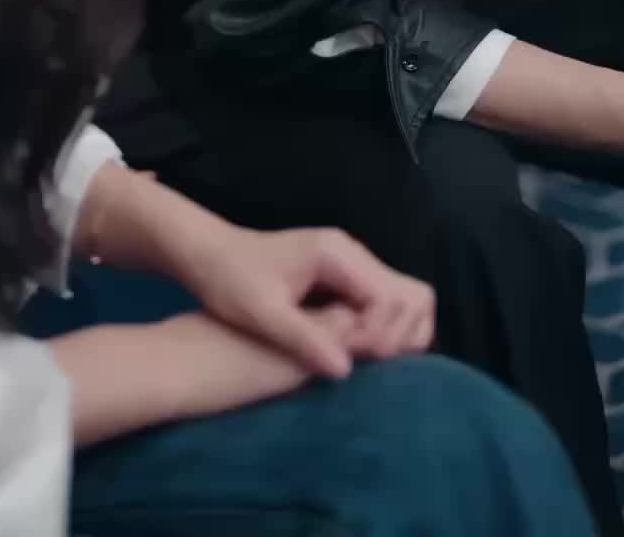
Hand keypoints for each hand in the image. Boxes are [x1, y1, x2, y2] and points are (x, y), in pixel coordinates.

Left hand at [185, 224, 435, 378]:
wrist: (210, 253)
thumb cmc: (229, 279)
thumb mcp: (260, 313)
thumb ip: (304, 337)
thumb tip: (346, 371)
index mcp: (337, 255)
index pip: (393, 298)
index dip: (382, 336)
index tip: (351, 356)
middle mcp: (353, 254)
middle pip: (414, 296)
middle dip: (398, 337)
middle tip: (361, 361)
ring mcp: (353, 264)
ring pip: (405, 301)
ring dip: (394, 336)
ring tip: (358, 359)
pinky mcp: (346, 278)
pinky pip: (384, 306)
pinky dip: (381, 331)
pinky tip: (350, 351)